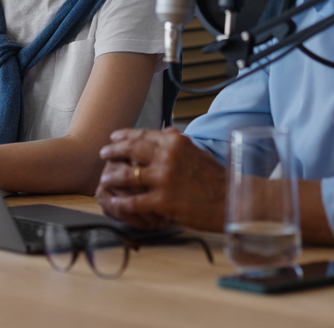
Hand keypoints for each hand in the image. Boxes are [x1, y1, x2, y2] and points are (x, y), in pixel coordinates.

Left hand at [96, 128, 226, 231]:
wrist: (230, 201)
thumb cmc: (216, 178)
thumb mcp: (197, 151)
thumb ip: (178, 142)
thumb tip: (166, 130)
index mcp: (175, 142)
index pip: (143, 135)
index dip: (125, 136)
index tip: (114, 137)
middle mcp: (167, 156)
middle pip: (130, 150)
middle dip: (113, 151)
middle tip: (103, 154)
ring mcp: (163, 179)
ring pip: (127, 175)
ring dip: (112, 176)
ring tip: (104, 179)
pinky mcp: (163, 201)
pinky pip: (133, 201)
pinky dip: (120, 202)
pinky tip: (114, 202)